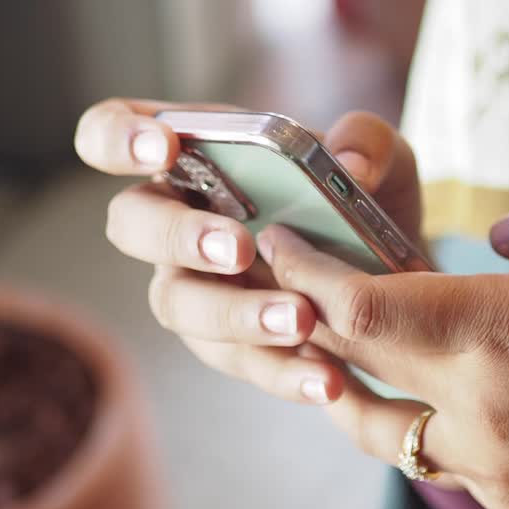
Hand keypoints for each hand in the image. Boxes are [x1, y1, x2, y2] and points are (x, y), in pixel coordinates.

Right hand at [74, 98, 421, 403]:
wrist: (396, 281)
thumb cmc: (362, 200)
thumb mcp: (383, 160)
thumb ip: (369, 143)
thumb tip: (349, 167)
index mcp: (191, 154)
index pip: (111, 133)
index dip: (118, 139)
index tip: (165, 148)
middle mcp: (173, 218)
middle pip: (130, 223)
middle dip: (179, 235)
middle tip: (239, 249)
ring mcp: (191, 286)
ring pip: (177, 303)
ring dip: (235, 314)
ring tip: (300, 319)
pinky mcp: (225, 345)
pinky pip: (237, 360)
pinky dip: (281, 370)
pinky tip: (325, 376)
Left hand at [258, 189, 508, 508]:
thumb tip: (491, 231)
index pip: (362, 305)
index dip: (307, 270)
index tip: (280, 239)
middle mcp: (479, 409)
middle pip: (350, 360)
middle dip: (310, 310)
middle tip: (296, 274)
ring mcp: (488, 468)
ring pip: (372, 424)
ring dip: (340, 378)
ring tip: (332, 340)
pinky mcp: (508, 505)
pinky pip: (427, 457)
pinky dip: (402, 419)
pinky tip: (419, 391)